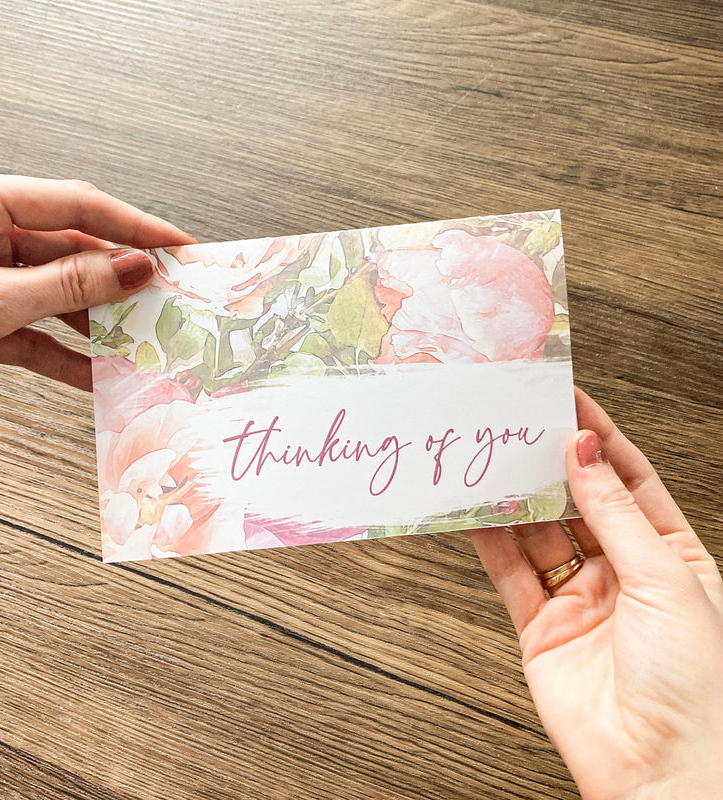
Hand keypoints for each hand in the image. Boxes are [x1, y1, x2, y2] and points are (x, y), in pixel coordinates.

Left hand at [0, 169, 194, 397]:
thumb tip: (129, 267)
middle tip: (165, 297)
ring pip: (52, 292)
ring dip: (94, 321)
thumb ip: (65, 285)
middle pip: (67, 249)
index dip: (133, 224)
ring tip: (137, 339)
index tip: (177, 244)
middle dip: (117, 278)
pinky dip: (61, 352)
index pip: (73, 203)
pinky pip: (29, 330)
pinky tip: (94, 370)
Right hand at [470, 388, 722, 798]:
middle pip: (577, 501)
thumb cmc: (697, 684)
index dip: (599, 439)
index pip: (629, 479)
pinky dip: (490, 541)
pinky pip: (511, 572)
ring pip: (538, 533)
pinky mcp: (541, 627)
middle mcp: (622, 571)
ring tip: (491, 460)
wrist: (664, 773)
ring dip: (516, 498)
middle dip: (550, 464)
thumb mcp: (663, 579)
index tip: (569, 401)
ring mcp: (580, 598)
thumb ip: (615, 513)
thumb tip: (585, 452)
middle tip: (520, 426)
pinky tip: (476, 512)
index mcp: (669, 554)